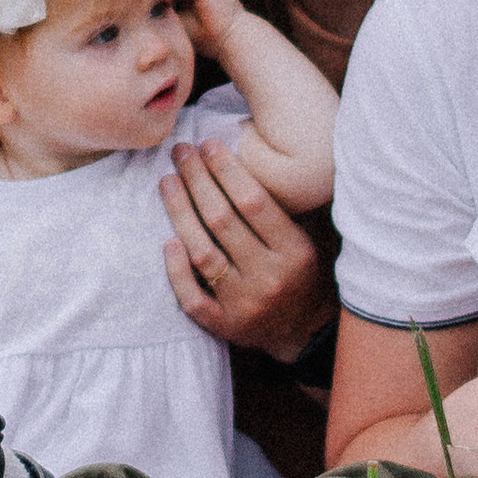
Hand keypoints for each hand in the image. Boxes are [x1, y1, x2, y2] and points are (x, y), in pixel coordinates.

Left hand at [160, 139, 327, 358]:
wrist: (307, 333)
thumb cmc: (303, 273)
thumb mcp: (310, 238)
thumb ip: (286, 206)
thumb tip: (251, 156)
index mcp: (294, 251)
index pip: (253, 202)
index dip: (226, 170)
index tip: (208, 145)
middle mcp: (269, 277)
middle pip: (222, 221)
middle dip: (197, 181)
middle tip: (181, 152)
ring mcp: (244, 304)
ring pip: (203, 254)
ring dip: (181, 214)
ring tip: (167, 182)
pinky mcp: (225, 326)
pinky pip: (193, 298)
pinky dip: (177, 271)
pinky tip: (167, 242)